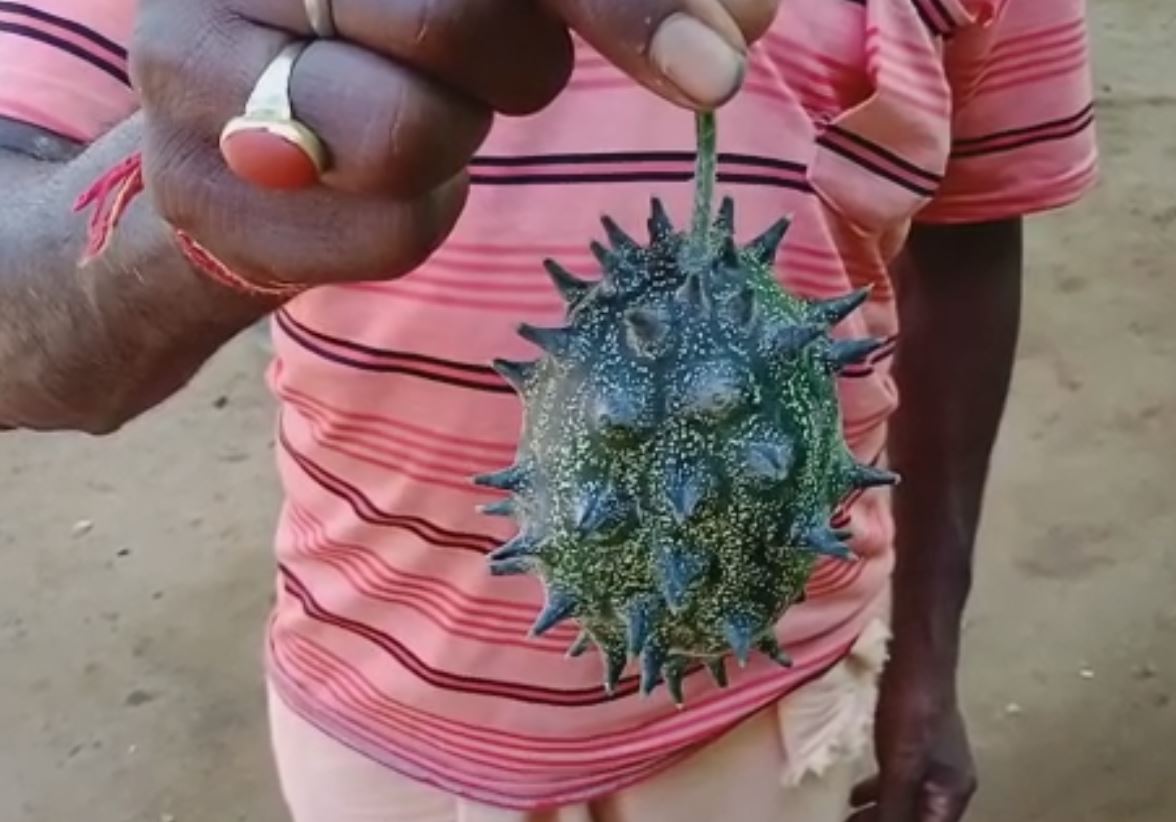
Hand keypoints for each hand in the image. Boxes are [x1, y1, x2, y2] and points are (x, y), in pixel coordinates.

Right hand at [130, 0, 778, 287]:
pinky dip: (415, 223)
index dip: (618, 1)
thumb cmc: (390, 42)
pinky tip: (371, 187)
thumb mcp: (499, 0)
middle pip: (452, 17)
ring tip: (417, 119)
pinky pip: (383, 234)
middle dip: (521, 66)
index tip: (714, 67)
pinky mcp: (194, 189)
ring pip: (410, 133)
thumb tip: (745, 16)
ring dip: (454, 145)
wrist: (237, 140)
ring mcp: (189, 68)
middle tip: (500, 73)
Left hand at [847, 663, 976, 821]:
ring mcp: (934, 763)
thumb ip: (895, 807)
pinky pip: (898, 781)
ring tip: (849, 820)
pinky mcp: (916, 745)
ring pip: (906, 803)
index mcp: (953, 793)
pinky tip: (855, 795)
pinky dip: (878, 792)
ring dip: (879, 814)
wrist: (918, 659)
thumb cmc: (913, 711)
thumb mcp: (901, 767)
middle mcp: (948, 783)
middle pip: (917, 819)